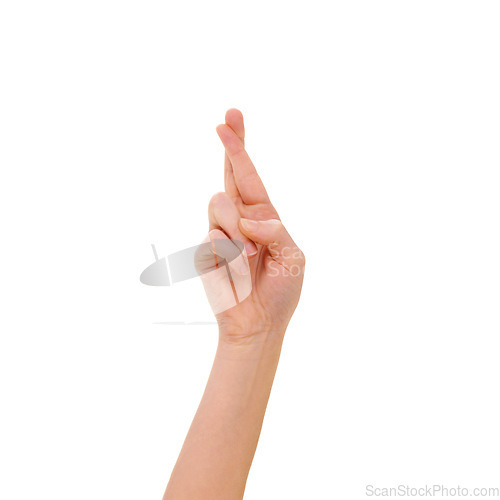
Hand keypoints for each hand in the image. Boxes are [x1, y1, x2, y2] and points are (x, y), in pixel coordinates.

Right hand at [201, 109, 304, 345]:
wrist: (259, 323)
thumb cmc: (281, 290)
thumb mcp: (293, 256)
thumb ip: (274, 230)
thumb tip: (246, 219)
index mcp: (264, 216)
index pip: (249, 176)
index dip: (239, 148)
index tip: (230, 118)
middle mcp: (240, 219)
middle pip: (229, 176)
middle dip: (230, 146)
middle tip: (224, 120)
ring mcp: (221, 233)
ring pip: (219, 204)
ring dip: (239, 229)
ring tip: (251, 257)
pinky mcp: (207, 250)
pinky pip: (213, 237)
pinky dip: (231, 254)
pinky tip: (237, 273)